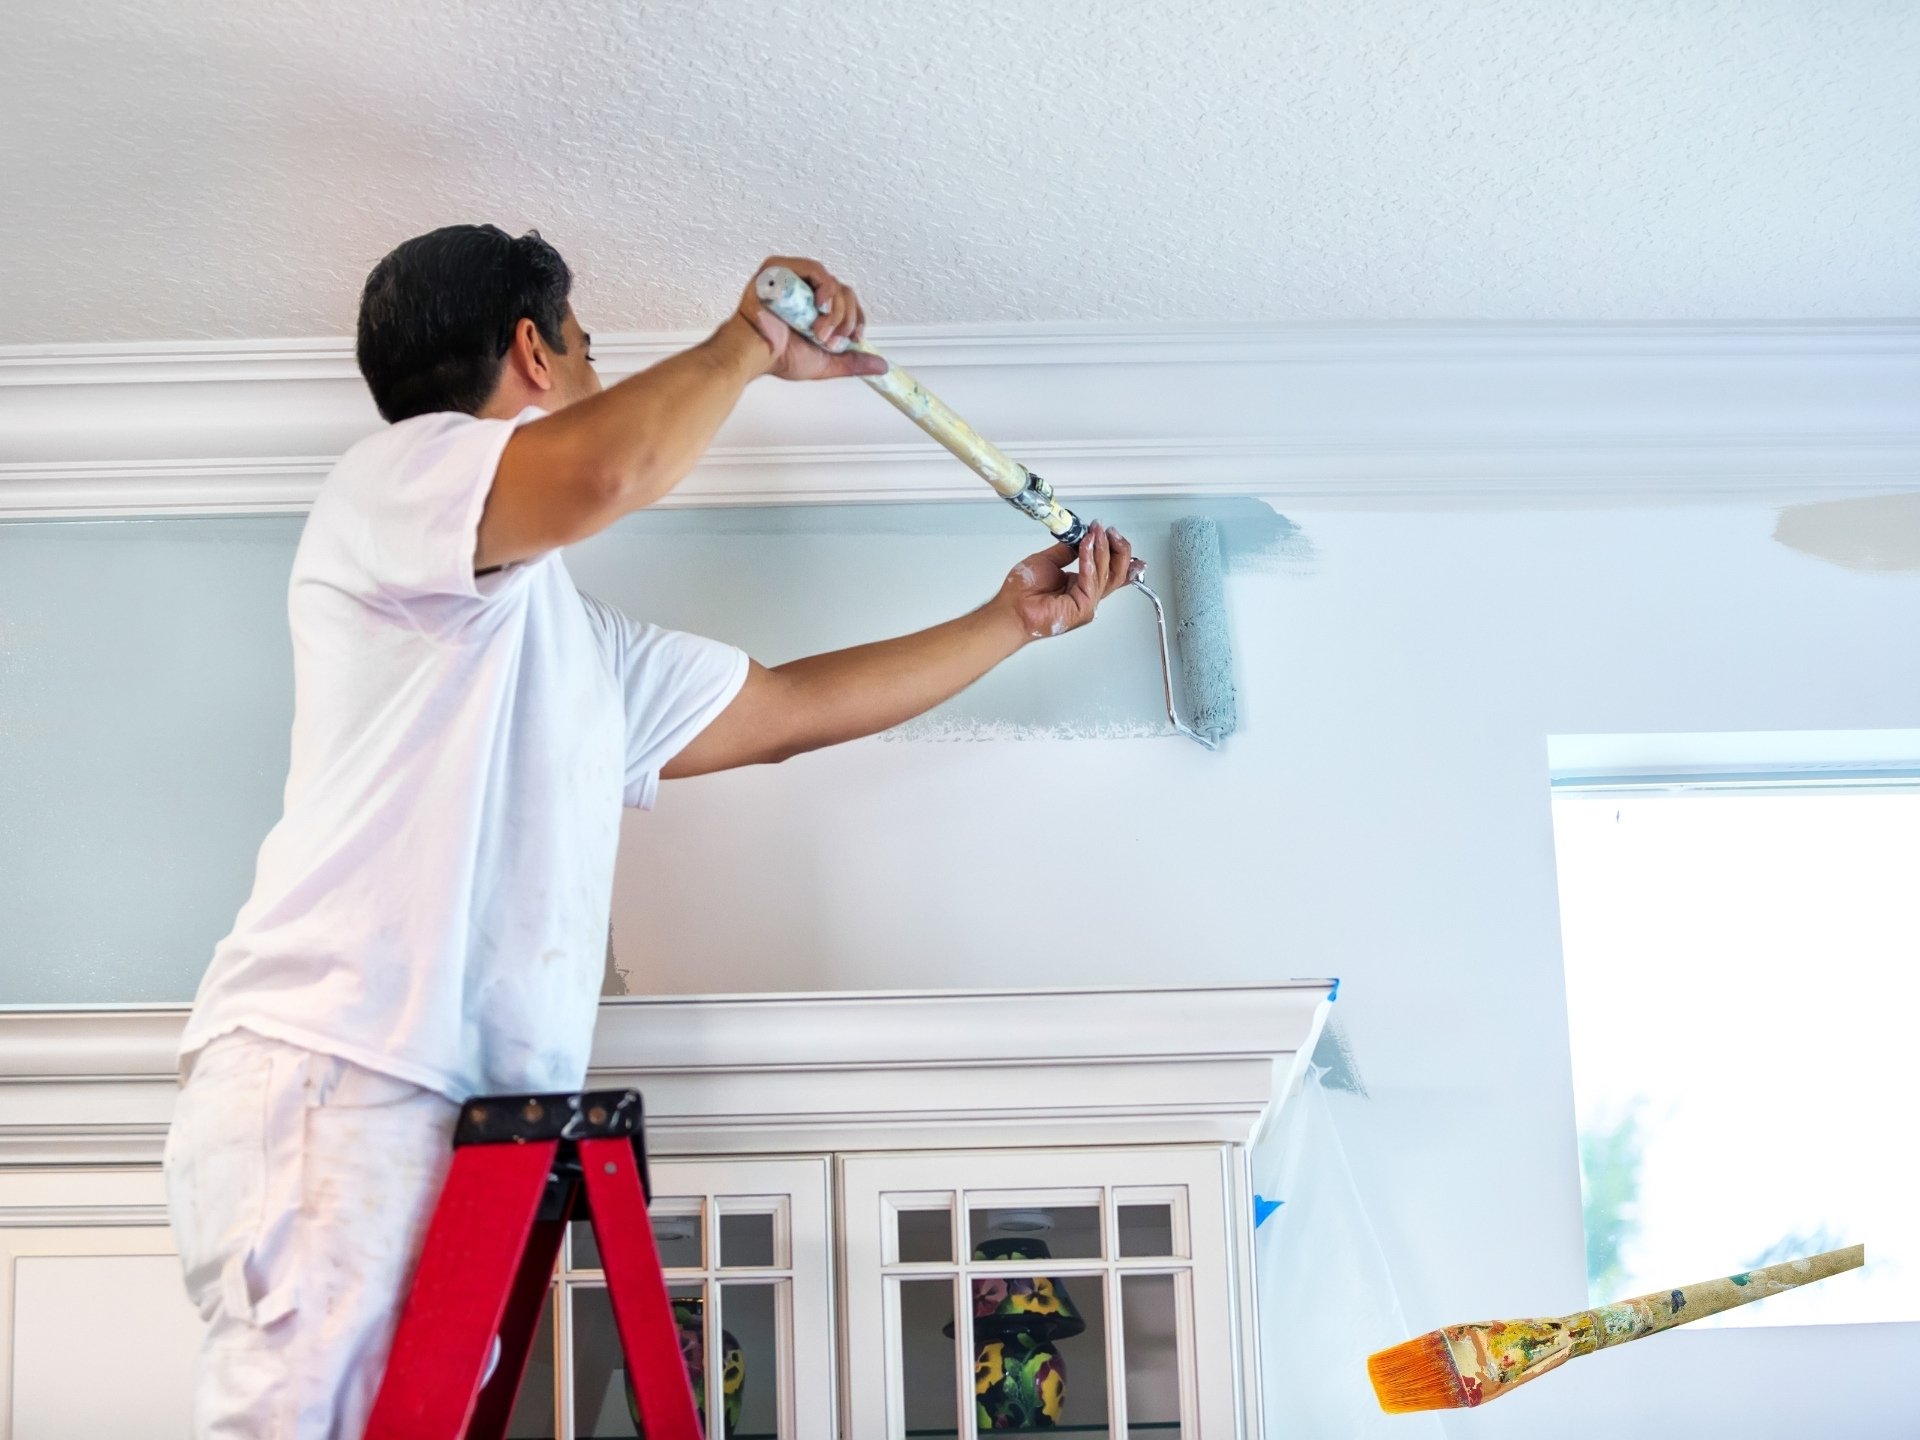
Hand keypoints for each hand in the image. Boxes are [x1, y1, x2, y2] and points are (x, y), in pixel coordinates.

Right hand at [734, 256, 888, 381]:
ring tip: (820, 330)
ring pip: (833, 283)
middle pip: (844, 293)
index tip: (853, 338)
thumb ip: (852, 362)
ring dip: (835, 310)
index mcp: (815, 308)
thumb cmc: (778, 356)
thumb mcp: (825, 362)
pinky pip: (814, 268)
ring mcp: (794, 278)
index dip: (856, 319)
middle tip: (831, 340)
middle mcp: (806, 291)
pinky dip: (824, 287)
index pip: (847, 303)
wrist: (754, 353)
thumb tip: (881, 366)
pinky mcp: (781, 269)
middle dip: (845, 319)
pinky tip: (819, 306)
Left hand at [999, 523, 1138, 641]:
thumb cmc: (1023, 592)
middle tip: (1110, 532)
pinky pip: (1091, 581)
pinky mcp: (1083, 608)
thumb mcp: (1048, 561)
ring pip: (1106, 574)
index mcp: (1082, 586)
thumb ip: (1067, 550)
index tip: (1110, 532)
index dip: (1115, 550)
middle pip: (1116, 573)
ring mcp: (1087, 603)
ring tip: (1095, 533)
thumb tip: (1081, 536)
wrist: (1011, 608)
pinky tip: (1086, 546)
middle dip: (1118, 549)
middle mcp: (1088, 595)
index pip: (1110, 569)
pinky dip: (1089, 561)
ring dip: (1101, 550)